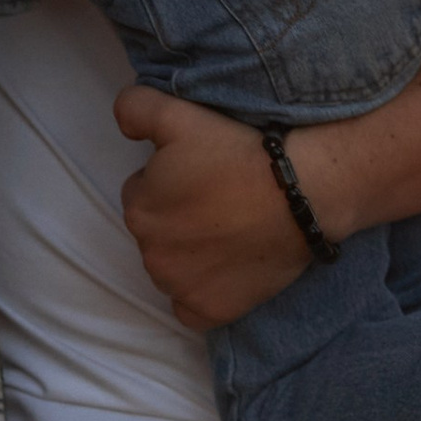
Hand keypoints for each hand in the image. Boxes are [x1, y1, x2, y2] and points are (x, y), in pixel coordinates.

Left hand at [114, 84, 355, 329]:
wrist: (300, 194)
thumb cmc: (238, 153)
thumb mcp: (179, 114)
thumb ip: (135, 108)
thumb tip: (121, 125)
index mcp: (138, 210)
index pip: (142, 194)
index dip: (172, 182)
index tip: (203, 175)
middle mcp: (151, 255)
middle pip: (157, 232)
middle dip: (178, 217)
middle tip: (219, 201)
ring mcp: (180, 288)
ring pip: (172, 269)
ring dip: (189, 255)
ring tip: (229, 231)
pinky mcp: (209, 311)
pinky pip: (191, 308)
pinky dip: (202, 294)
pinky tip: (224, 272)